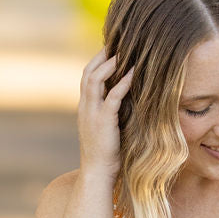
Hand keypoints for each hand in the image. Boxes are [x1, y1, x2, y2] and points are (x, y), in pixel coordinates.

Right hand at [78, 47, 133, 180]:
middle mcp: (85, 107)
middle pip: (87, 72)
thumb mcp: (106, 130)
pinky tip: (133, 73)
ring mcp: (92, 114)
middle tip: (117, 43)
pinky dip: (122, 83)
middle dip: (101, 56)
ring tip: (124, 52)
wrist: (97, 174)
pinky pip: (112, 96)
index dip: (97, 62)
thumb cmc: (106, 156)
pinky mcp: (103, 121)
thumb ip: (110, 114)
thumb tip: (125, 102)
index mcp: (85, 108)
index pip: (87, 78)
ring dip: (109, 64)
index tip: (111, 50)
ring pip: (95, 79)